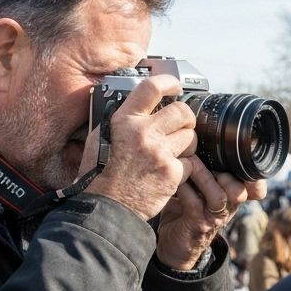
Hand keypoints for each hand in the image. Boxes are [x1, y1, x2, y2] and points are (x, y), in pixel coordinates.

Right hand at [84, 74, 196, 220]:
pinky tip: (167, 174)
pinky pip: (189, 163)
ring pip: (190, 138)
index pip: (151, 88)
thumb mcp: (100, 138)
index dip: (169, 82)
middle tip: (181, 127)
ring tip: (171, 154)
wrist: (107, 207)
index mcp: (124, 121)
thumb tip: (138, 108)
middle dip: (186, 119)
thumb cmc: (100, 176)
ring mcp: (159, 153)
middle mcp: (143, 133)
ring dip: (186, 145)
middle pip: (182, 112)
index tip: (176, 85)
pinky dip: (182, 169)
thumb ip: (121, 120)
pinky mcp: (171, 173)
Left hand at [156, 159, 266, 269]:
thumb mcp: (201, 190)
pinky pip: (193, 203)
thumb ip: (206, 170)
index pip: (256, 189)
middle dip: (225, 171)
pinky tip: (175, 177)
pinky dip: (183, 187)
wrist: (175, 246)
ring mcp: (213, 218)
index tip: (244, 159)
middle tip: (208, 156)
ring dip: (202, 176)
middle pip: (241, 191)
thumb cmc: (187, 210)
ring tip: (189, 161)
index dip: (256, 178)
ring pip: (219, 196)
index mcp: (233, 198)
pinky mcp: (196, 224)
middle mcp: (228, 209)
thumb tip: (199, 136)